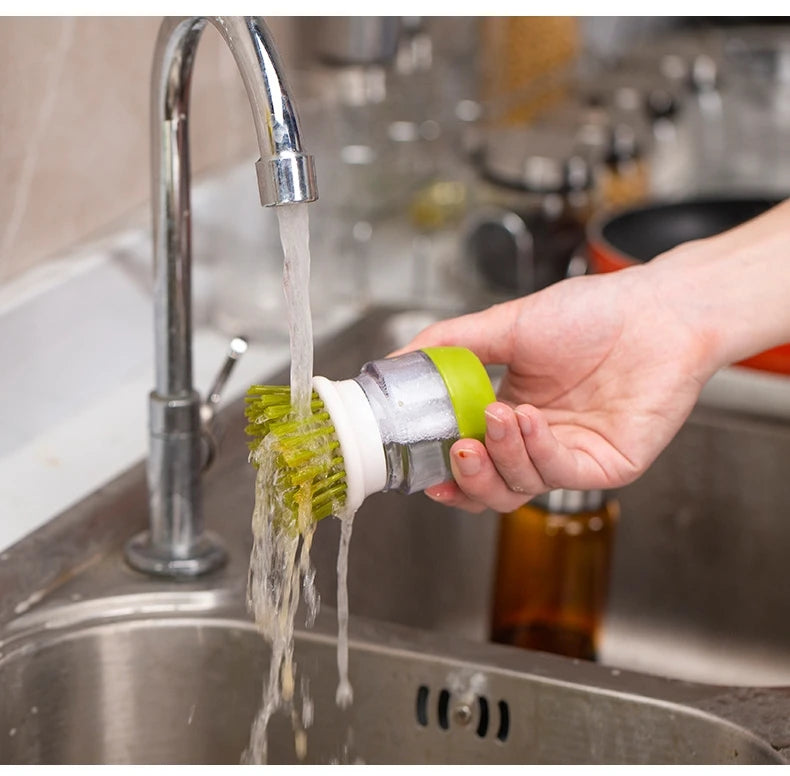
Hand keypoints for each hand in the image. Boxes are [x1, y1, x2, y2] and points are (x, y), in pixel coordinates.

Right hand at [397, 258, 718, 513]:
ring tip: (498, 416)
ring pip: (521, 487)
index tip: (420, 466)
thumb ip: (450, 344)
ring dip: (502, 456)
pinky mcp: (605, 465)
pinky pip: (560, 473)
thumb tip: (396, 358)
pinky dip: (537, 449)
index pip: (471, 459)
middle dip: (469, 476)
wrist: (656, 309)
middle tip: (459, 449)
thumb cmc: (591, 313)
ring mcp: (571, 455)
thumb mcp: (506, 325)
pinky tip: (530, 417)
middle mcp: (538, 441)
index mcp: (510, 414)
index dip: (445, 471)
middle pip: (492, 488)